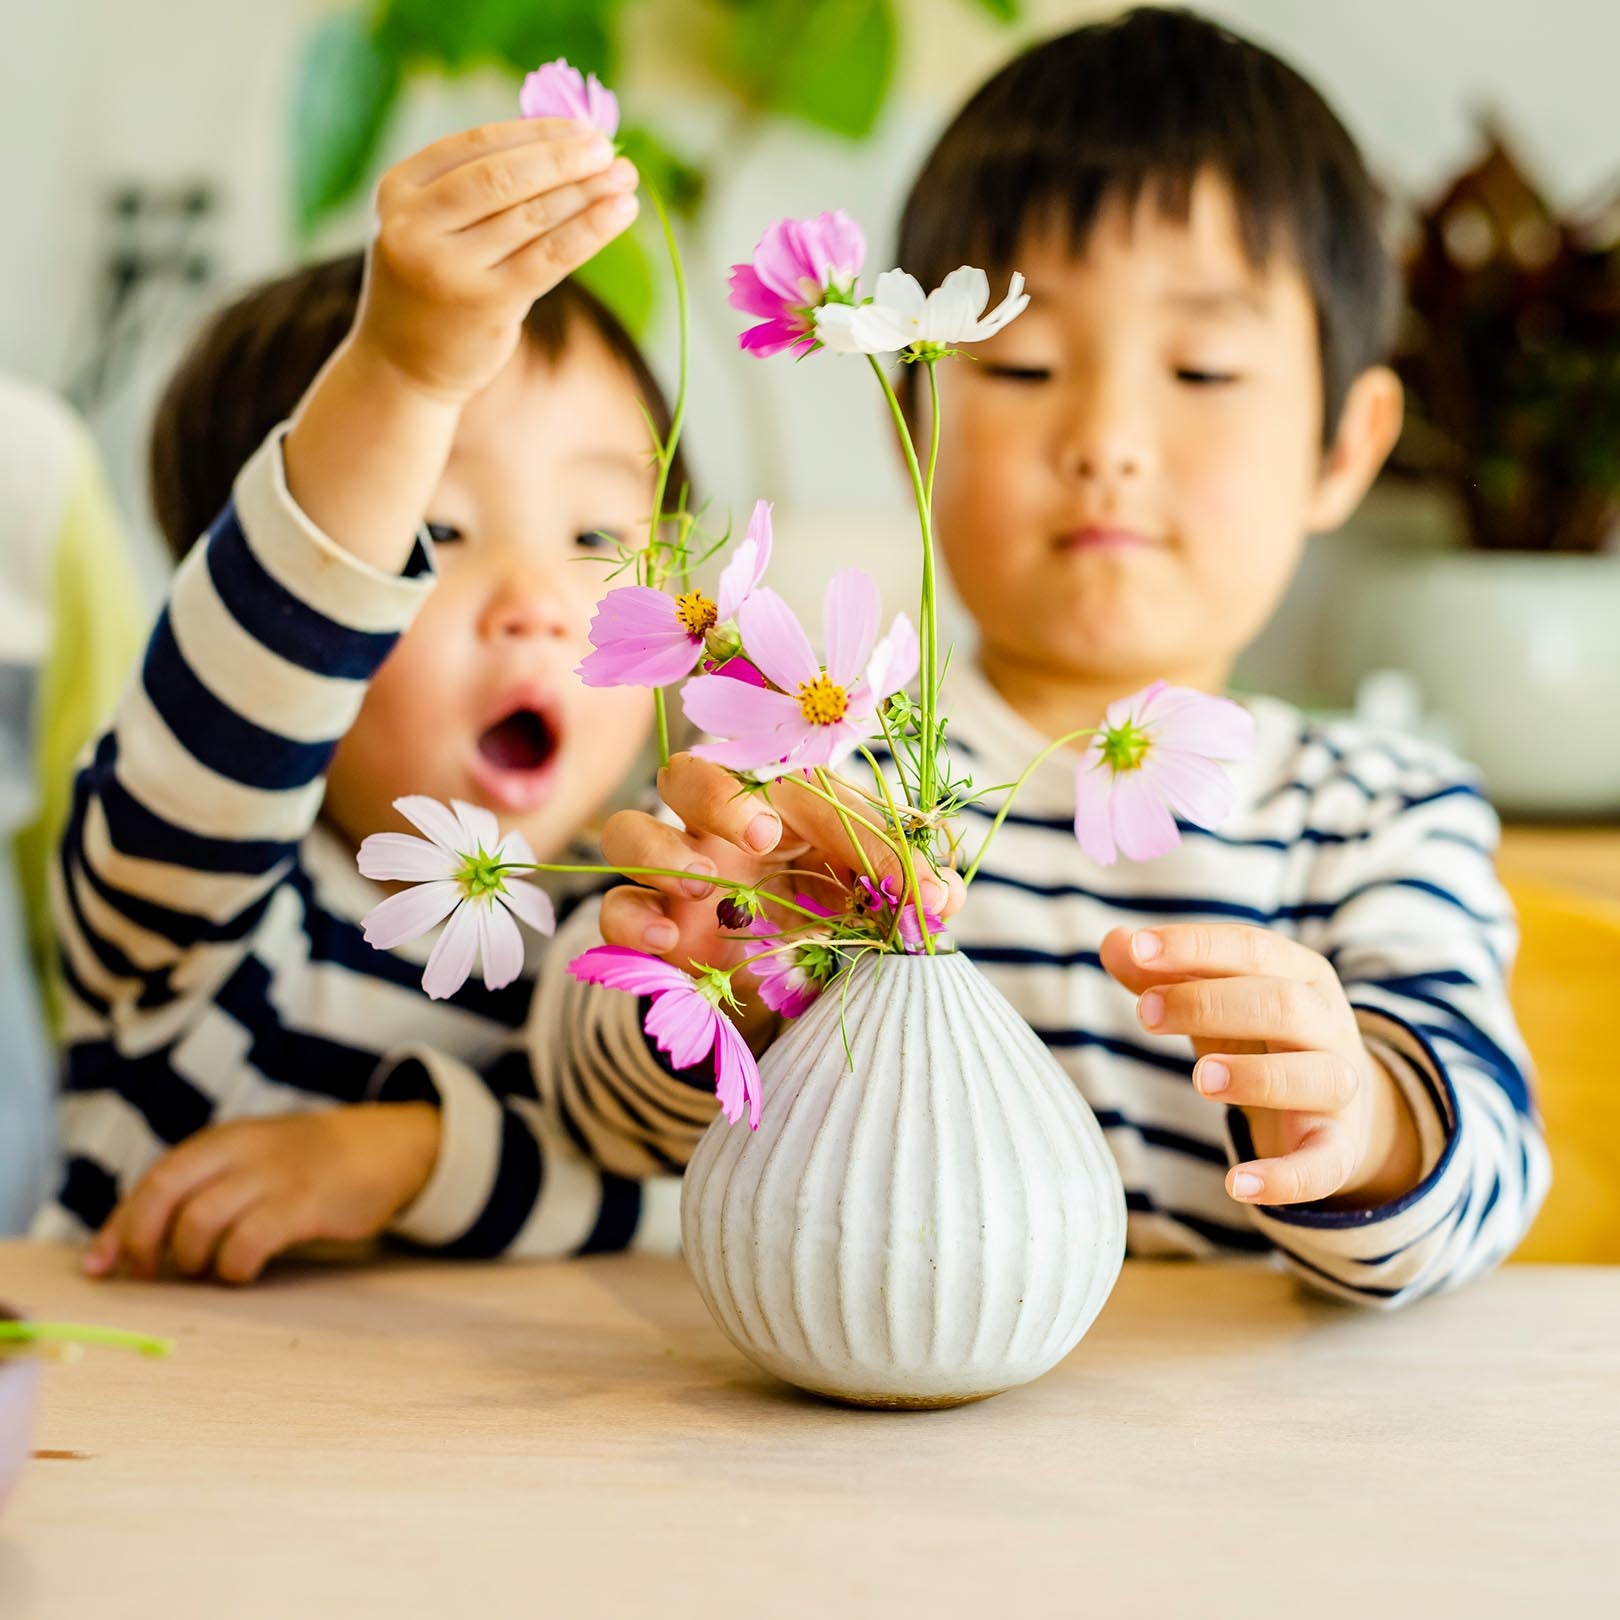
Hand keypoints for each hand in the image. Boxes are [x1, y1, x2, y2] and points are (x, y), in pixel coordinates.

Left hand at [82, 1105, 439, 1285]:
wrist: (387, 1145)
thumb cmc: (310, 1163)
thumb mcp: (254, 1157)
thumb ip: (207, 1184)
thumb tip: (138, 1239)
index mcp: (223, 1140)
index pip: (153, 1180)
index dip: (118, 1226)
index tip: (101, 1266)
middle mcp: (241, 1151)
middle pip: (164, 1194)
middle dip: (143, 1242)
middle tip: (151, 1273)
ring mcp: (274, 1175)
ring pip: (200, 1222)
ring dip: (191, 1258)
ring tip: (208, 1269)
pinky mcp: (305, 1203)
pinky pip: (249, 1242)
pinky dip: (234, 1267)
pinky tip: (243, 1272)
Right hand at [356, 116, 638, 403]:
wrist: (402, 363)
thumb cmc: (433, 283)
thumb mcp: (434, 226)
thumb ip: (480, 187)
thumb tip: (567, 144)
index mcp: (399, 189)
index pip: (476, 145)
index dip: (535, 132)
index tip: (581, 128)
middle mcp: (416, 225)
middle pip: (503, 177)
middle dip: (563, 159)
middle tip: (608, 149)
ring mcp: (448, 267)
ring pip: (531, 217)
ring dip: (586, 192)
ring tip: (624, 178)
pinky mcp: (486, 304)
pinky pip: (549, 258)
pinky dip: (589, 230)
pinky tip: (621, 211)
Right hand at [598, 752, 964, 1036]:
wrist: (776, 999)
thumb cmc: (825, 926)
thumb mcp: (873, 909)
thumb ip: (906, 893)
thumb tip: (947, 897)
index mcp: (781, 809)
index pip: (809, 791)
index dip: (864, 834)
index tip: (915, 890)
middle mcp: (718, 832)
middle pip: (689, 774)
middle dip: (721, 796)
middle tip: (764, 836)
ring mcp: (673, 878)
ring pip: (627, 830)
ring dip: (661, 849)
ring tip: (704, 884)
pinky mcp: (646, 930)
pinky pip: (611, 910)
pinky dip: (631, 919)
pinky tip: (667, 941)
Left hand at [1100, 924, 1422, 1208]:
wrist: (1333, 1106)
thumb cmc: (1258, 1037)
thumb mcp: (1215, 1000)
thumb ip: (1165, 974)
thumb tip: (1113, 943)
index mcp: (1298, 974)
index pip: (1252, 948)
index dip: (1195, 945)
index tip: (1139, 948)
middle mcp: (1327, 1024)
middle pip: (1282, 1004)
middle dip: (1212, 1003)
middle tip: (1146, 1015)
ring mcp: (1338, 1087)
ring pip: (1315, 1075)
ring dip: (1257, 1076)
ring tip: (1200, 1078)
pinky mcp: (1337, 1148)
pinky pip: (1322, 1164)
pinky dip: (1284, 1177)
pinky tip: (1237, 1184)